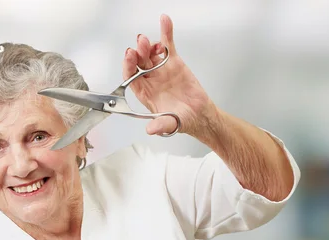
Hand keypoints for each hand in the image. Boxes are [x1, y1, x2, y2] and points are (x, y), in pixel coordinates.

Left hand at [122, 14, 212, 136]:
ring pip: (150, 53)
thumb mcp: (171, 124)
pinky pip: (168, 45)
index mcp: (145, 93)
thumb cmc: (182, 119)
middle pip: (139, 63)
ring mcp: (161, 70)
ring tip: (149, 40)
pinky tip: (164, 21)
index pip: (131, 78)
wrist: (199, 114)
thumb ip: (161, 125)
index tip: (129, 57)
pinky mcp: (174, 62)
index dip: (129, 67)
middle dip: (137, 53)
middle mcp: (150, 80)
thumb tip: (151, 130)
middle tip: (140, 46)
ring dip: (148, 45)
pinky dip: (166, 33)